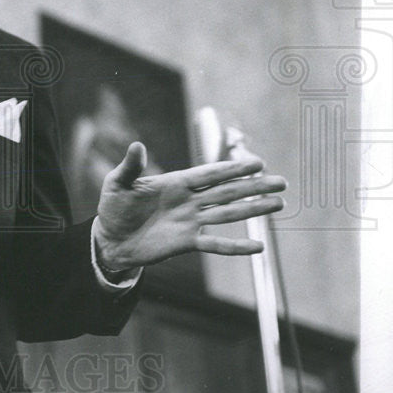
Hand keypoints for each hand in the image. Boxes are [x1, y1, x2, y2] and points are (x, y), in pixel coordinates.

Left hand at [93, 142, 285, 270]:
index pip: (209, 173)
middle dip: (254, 186)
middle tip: (281, 181)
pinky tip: (258, 246)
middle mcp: (188, 201)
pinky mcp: (187, 242)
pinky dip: (236, 246)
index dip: (232, 168)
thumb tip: (136, 146)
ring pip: (228, 214)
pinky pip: (216, 243)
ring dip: (253, 210)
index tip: (257, 163)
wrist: (110, 238)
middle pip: (227, 191)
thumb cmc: (113, 207)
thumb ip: (130, 166)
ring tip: (278, 204)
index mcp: (175, 183)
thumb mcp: (117, 183)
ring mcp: (190, 221)